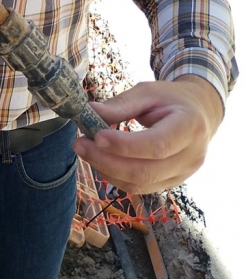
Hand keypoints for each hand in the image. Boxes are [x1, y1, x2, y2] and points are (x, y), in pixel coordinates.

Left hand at [72, 76, 223, 193]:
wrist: (199, 112)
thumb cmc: (171, 98)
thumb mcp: (148, 92)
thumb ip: (121, 104)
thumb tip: (89, 112)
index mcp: (190, 127)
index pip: (157, 145)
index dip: (125, 145)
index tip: (96, 136)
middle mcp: (192, 156)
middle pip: (146, 170)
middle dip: (107, 161)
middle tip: (79, 144)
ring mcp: (184, 174)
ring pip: (140, 184)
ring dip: (106, 170)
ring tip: (84, 150)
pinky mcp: (172, 183)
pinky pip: (140, 187)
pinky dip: (116, 176)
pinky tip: (99, 160)